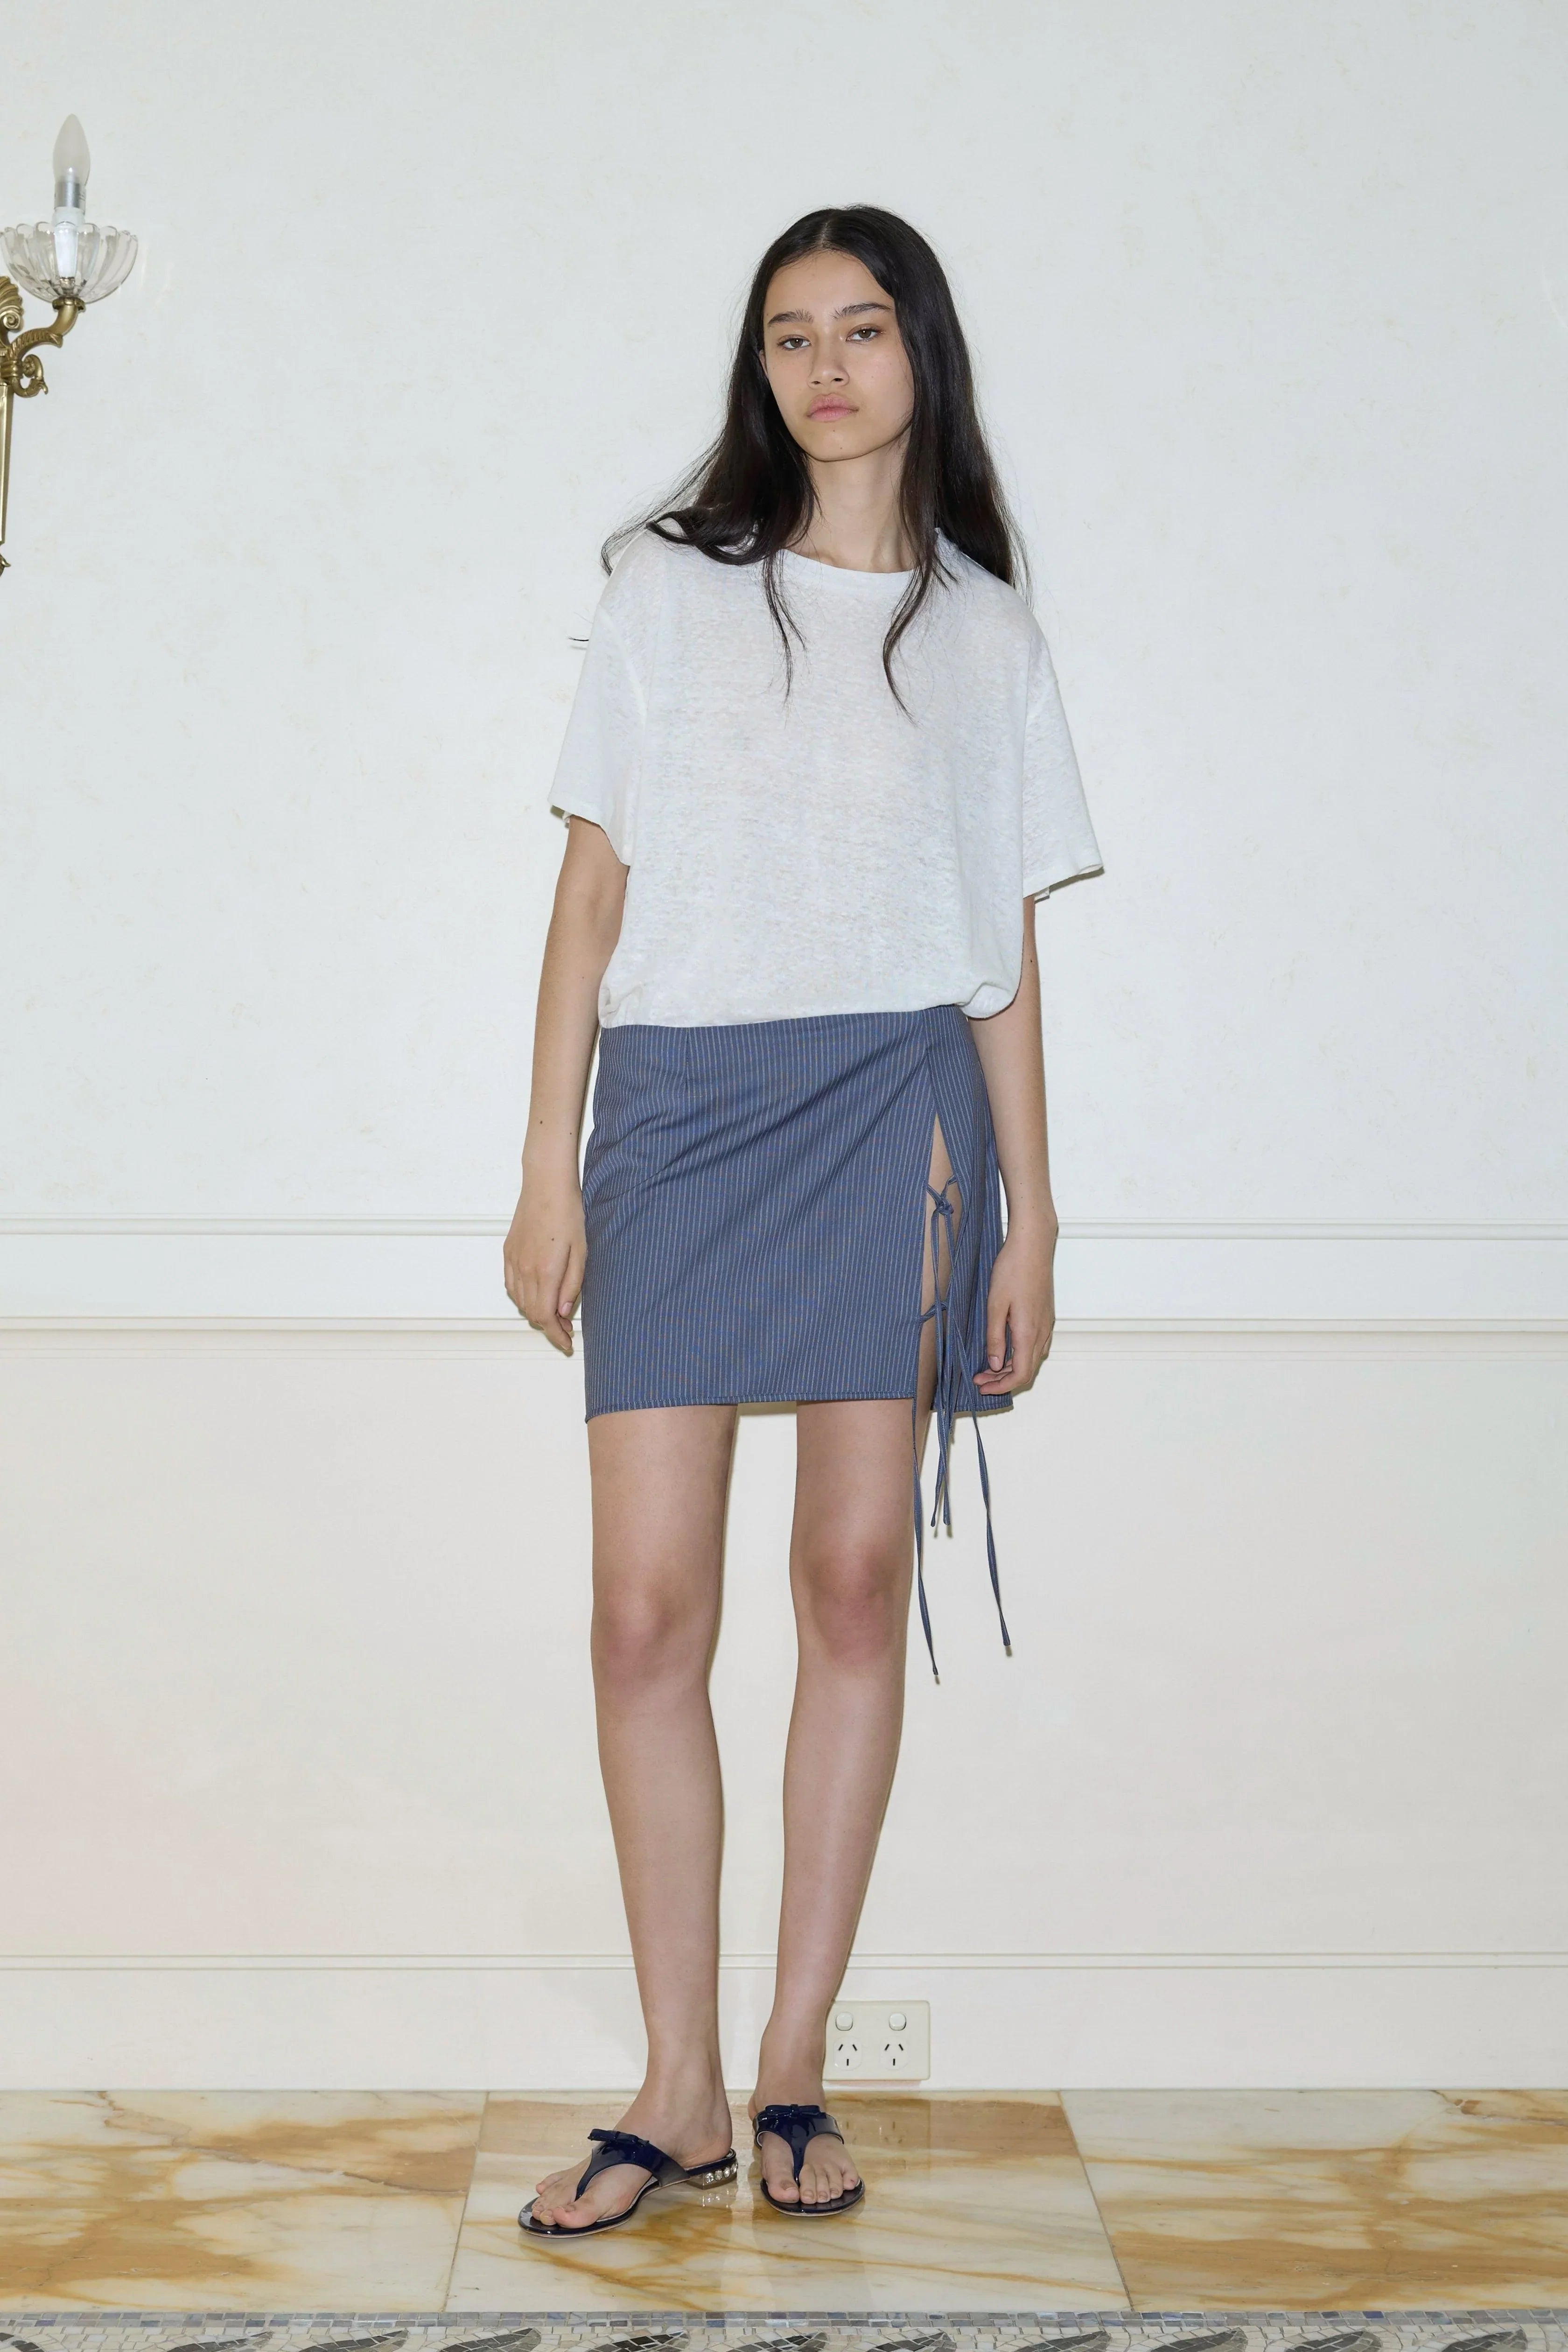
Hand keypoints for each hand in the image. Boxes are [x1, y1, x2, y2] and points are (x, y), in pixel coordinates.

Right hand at [503, 1165, 586, 1354]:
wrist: (546, 1185)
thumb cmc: (568, 1213)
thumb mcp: (581, 1251)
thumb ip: (572, 1285)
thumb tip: (564, 1312)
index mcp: (545, 1272)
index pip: (545, 1317)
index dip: (555, 1335)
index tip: (566, 1344)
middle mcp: (525, 1270)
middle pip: (531, 1313)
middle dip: (549, 1327)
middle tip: (567, 1328)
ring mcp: (513, 1261)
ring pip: (520, 1301)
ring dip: (536, 1313)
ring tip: (555, 1313)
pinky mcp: (508, 1252)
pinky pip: (511, 1285)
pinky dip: (522, 1298)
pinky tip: (536, 1295)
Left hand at [973, 1217, 1056, 1396]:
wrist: (1033, 1246)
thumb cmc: (1012, 1270)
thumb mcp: (995, 1305)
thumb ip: (994, 1338)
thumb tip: (994, 1364)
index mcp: (1028, 1333)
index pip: (1020, 1375)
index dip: (1001, 1387)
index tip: (981, 1386)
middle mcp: (1042, 1332)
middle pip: (1026, 1370)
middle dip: (1002, 1380)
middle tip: (979, 1378)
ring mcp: (1046, 1324)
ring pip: (1031, 1358)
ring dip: (1010, 1368)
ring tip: (987, 1366)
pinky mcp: (1046, 1316)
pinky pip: (1035, 1345)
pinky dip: (1019, 1354)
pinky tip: (1003, 1348)